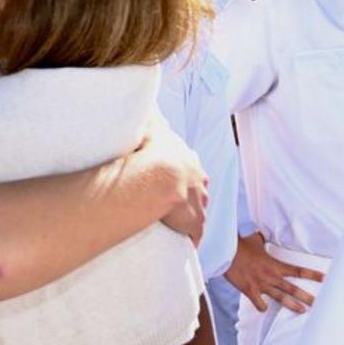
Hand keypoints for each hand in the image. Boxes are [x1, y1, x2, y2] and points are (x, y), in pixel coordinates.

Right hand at [139, 121, 208, 245]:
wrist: (161, 175)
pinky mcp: (195, 222)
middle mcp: (199, 182)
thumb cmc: (153, 151)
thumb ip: (150, 116)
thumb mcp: (151, 127)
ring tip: (175, 225)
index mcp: (188, 161)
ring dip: (189, 218)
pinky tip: (183, 244)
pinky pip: (195, 234)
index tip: (173, 180)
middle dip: (189, 197)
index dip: (181, 176)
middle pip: (198, 191)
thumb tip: (144, 100)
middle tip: (173, 204)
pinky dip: (190, 239)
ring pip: (198, 212)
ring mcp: (199, 203)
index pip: (189, 169)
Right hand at [225, 232, 323, 312]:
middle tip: (318, 304)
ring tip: (302, 310)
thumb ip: (263, 241)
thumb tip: (263, 234)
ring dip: (292, 305)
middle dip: (307, 297)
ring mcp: (260, 285)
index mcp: (275, 264)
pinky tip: (263, 307)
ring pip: (280, 298)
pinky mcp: (249, 290)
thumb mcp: (255, 239)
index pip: (298, 271)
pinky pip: (259, 303)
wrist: (224, 251)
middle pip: (293, 289)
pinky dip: (262, 306)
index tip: (325, 278)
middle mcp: (271, 276)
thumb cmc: (239, 244)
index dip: (312, 275)